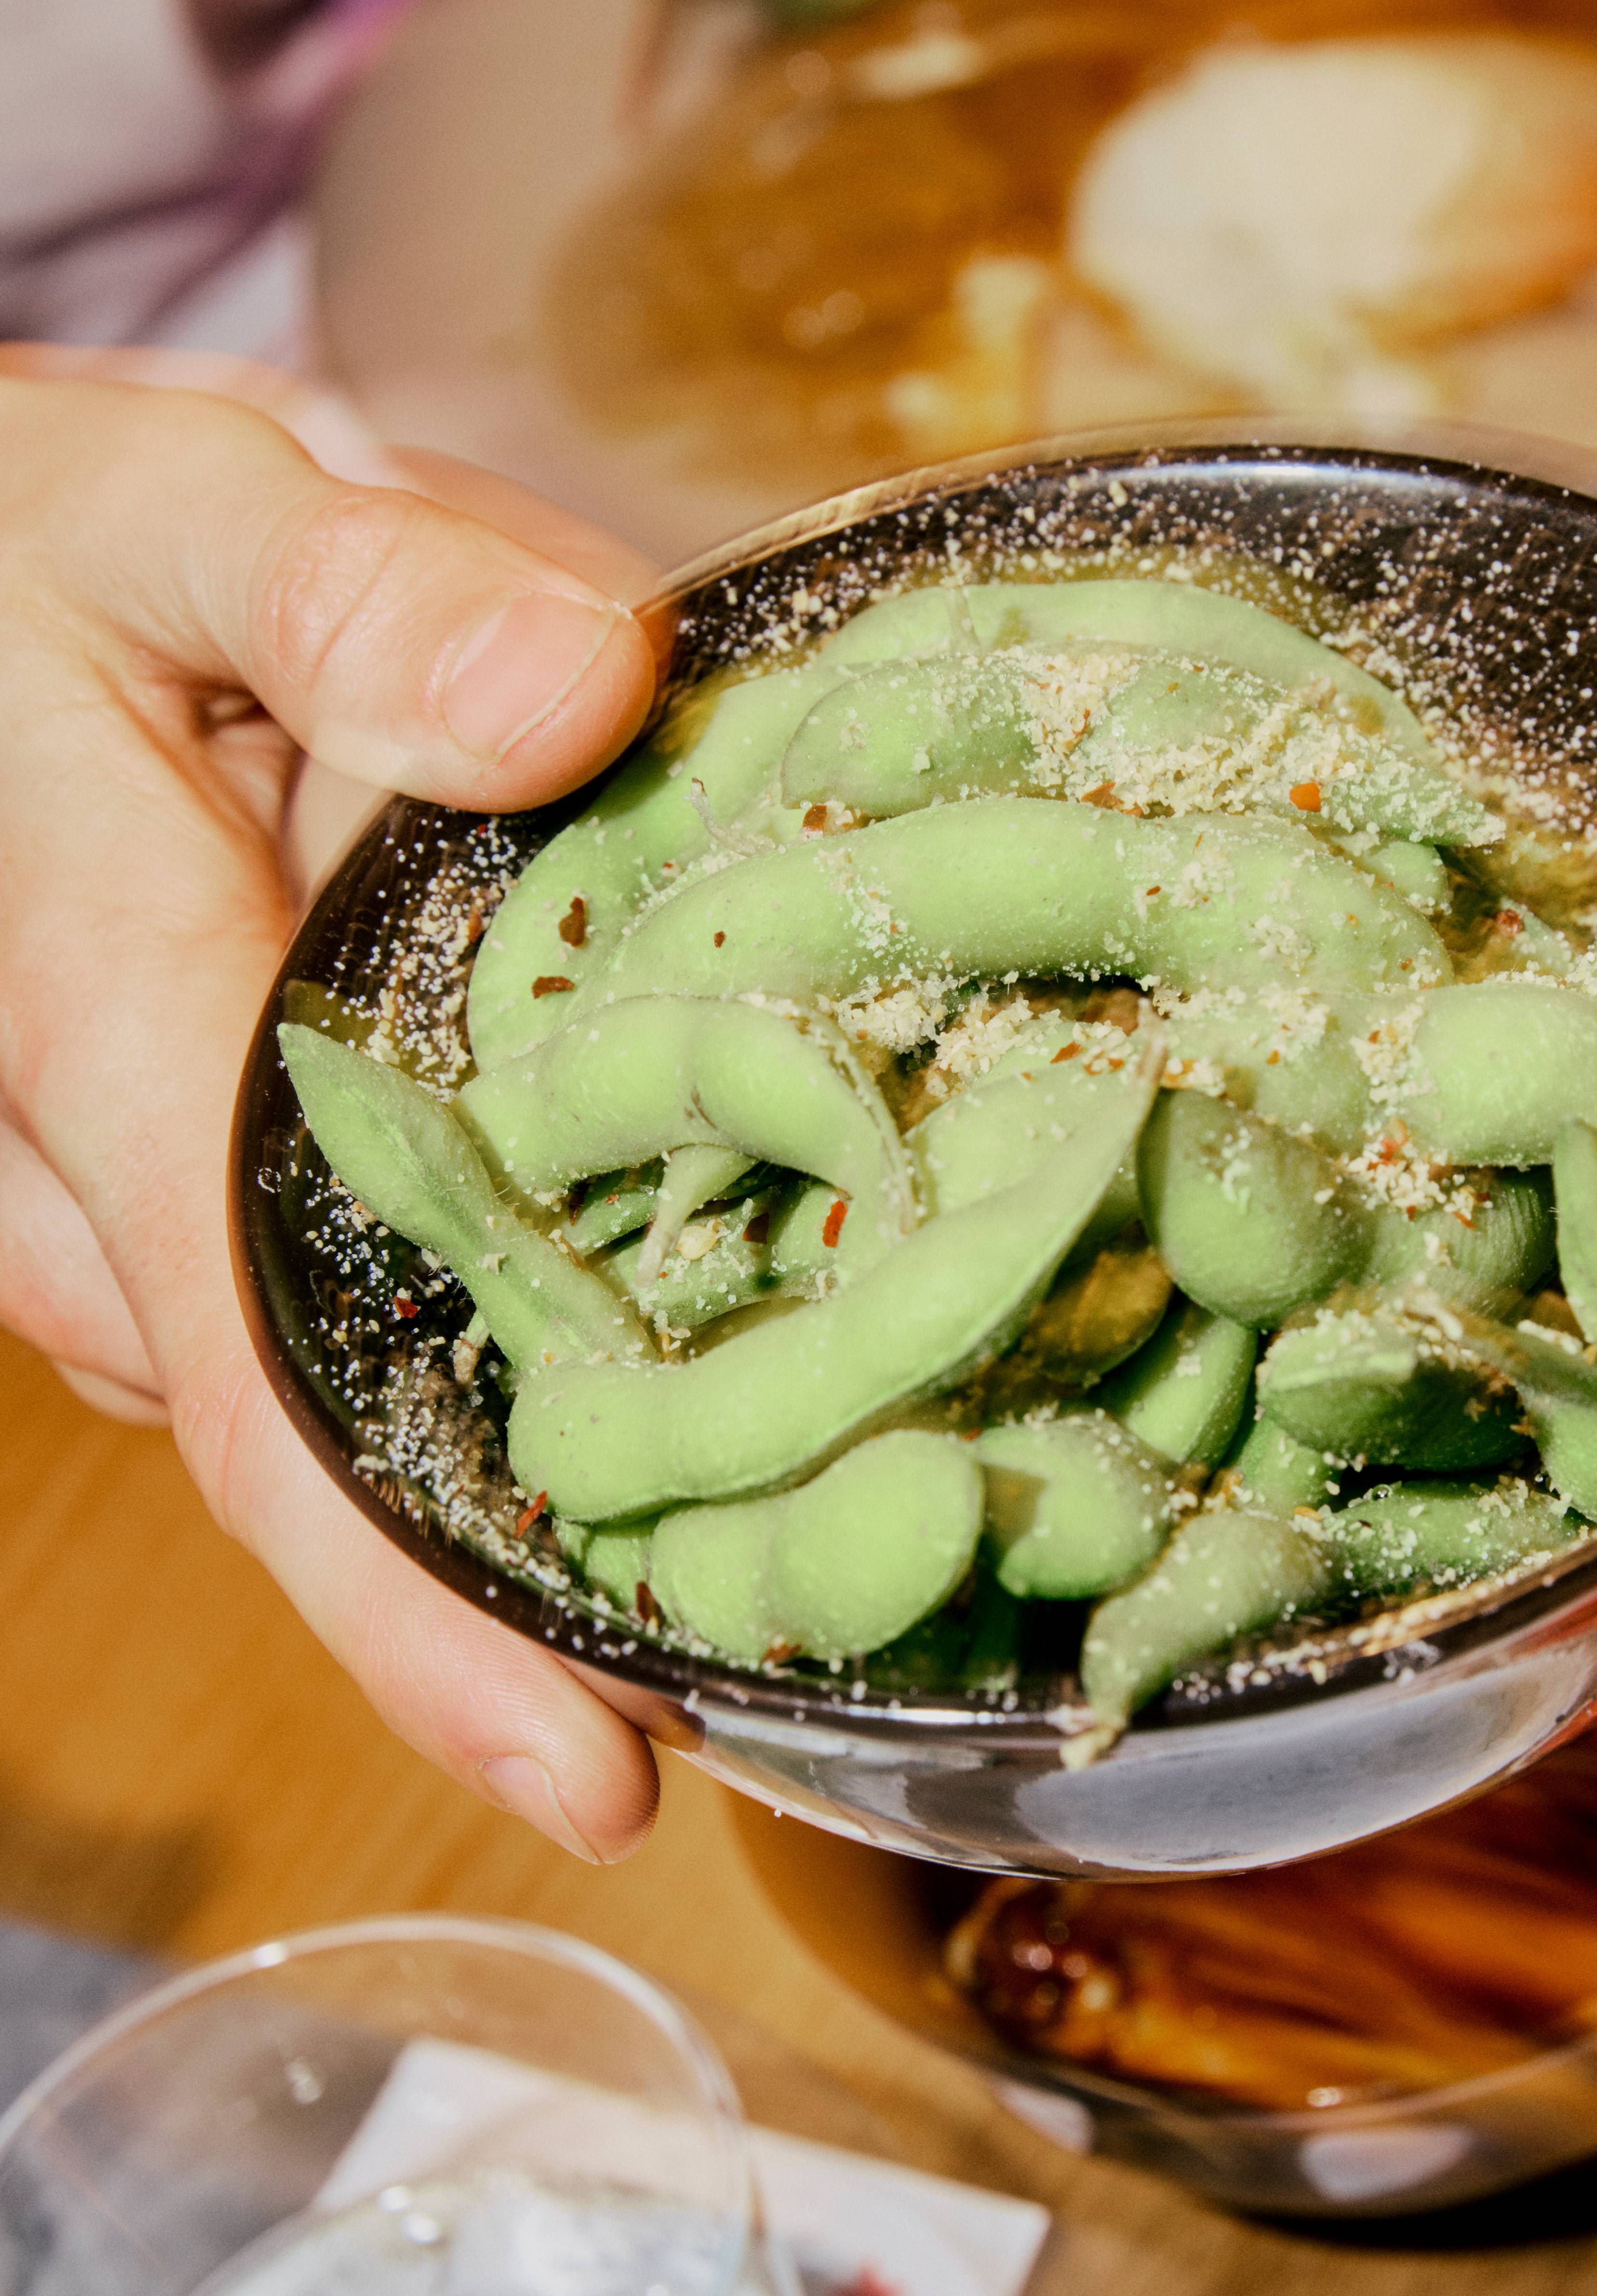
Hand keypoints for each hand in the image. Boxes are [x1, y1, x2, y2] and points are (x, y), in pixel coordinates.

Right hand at [0, 348, 672, 1860]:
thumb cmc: (18, 554)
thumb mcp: (158, 514)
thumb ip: (347, 594)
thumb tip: (578, 693)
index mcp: (113, 1058)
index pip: (267, 1393)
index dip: (421, 1619)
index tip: (598, 1780)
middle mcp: (114, 1195)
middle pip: (336, 1456)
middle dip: (542, 1591)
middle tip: (818, 1643)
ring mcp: (143, 1208)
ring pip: (344, 1390)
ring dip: (541, 1473)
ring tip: (805, 1521)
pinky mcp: (199, 1174)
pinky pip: (341, 1304)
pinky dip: (503, 1343)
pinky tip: (689, 1341)